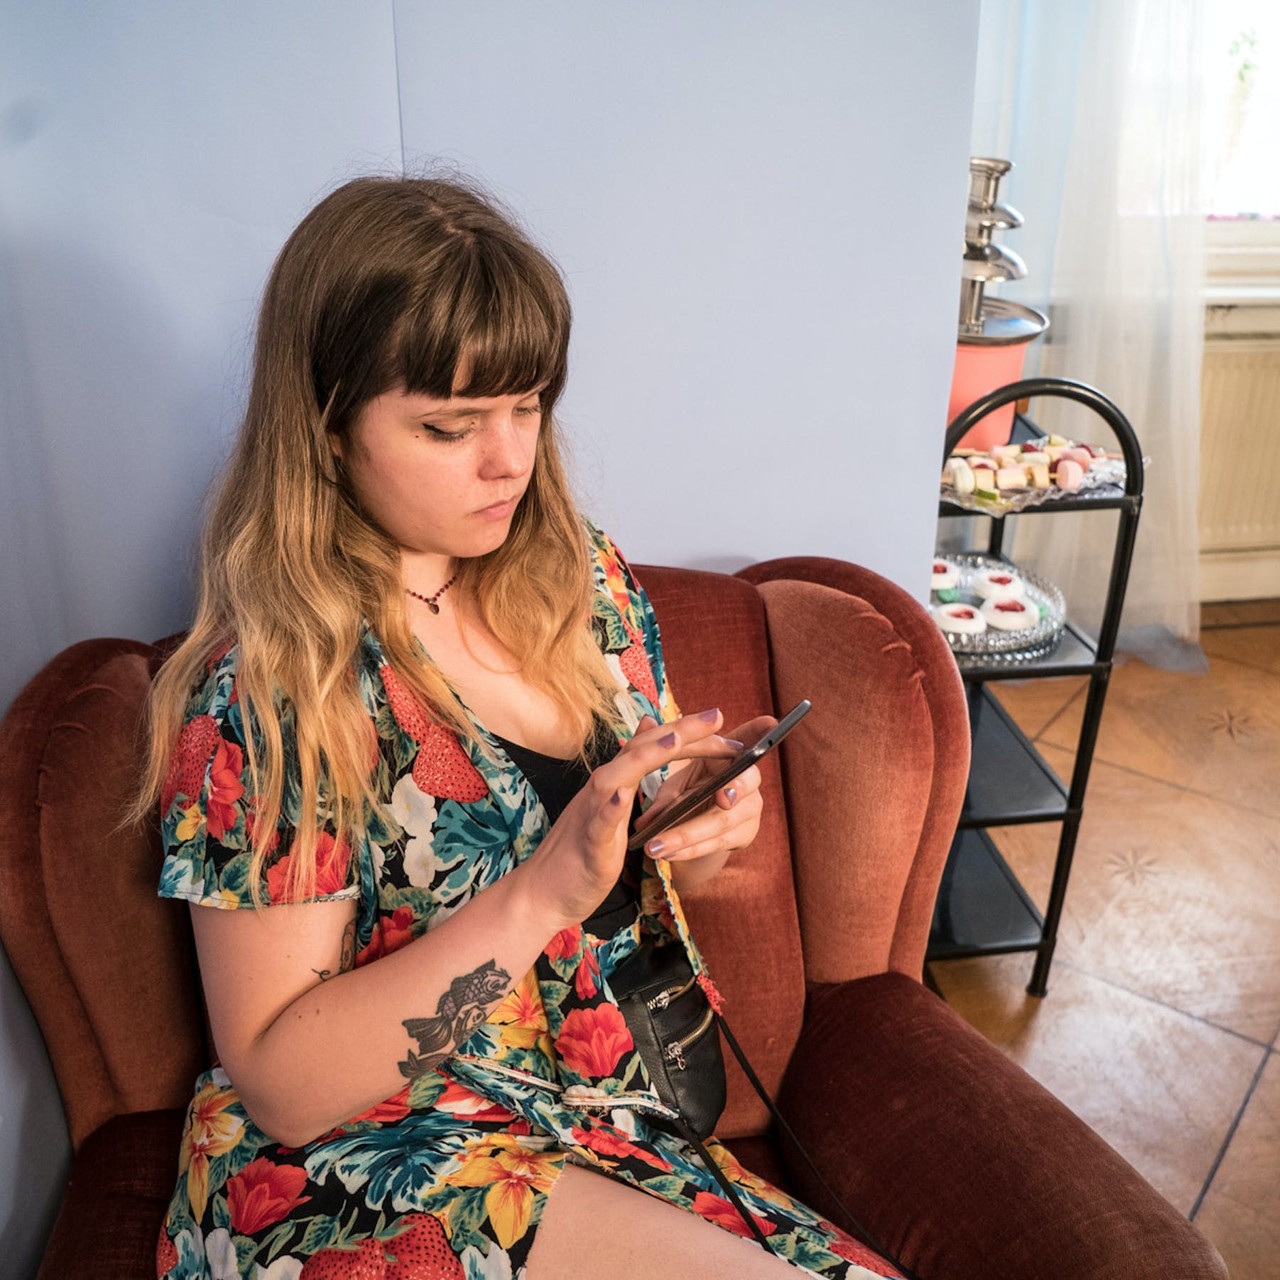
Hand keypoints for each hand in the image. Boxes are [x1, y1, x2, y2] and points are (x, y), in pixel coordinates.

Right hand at [521, 709, 740, 928]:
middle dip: (679, 732)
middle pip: (640, 751)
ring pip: (616, 778)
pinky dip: (610, 809)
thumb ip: (631, 767)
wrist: (543, 891)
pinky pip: (598, 825)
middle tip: (718, 716)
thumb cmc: (580, 851)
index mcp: (613, 783)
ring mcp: (592, 816)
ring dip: (645, 757)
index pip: (651, 746)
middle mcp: (601, 791)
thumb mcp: (612, 805)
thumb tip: (649, 726)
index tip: (718, 719)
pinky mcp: (588, 847)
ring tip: (675, 740)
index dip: (685, 731)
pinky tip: (623, 796)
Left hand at [631, 712, 773, 867]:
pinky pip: (716, 843)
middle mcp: (749, 780)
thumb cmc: (687, 794)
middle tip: (723, 797)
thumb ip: (659, 762)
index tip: (770, 721)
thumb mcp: (674, 779)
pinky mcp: (745, 835)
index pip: (748, 738)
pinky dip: (689, 850)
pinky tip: (667, 854)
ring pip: (722, 820)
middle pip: (745, 782)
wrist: (695, 833)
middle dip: (733, 788)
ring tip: (657, 844)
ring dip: (687, 834)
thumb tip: (641, 734)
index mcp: (731, 755)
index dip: (759, 730)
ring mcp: (750, 809)